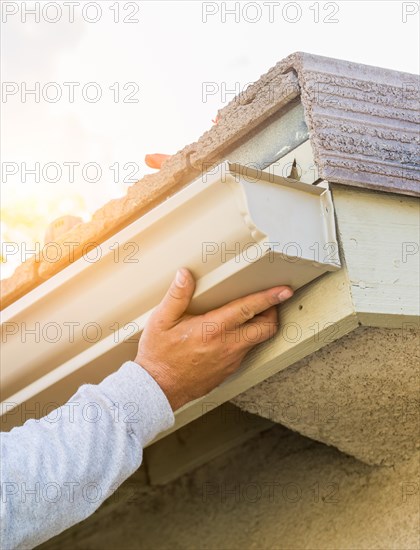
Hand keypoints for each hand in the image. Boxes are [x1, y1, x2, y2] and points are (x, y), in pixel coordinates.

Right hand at [134, 268, 292, 410]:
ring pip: (258, 341)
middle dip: (272, 312)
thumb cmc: (159, 354)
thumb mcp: (161, 321)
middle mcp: (227, 345)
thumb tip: (185, 275)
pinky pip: (246, 352)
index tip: (284, 290)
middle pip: (266, 328)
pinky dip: (246, 340)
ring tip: (249, 315)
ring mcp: (231, 360)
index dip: (269, 298)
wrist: (158, 389)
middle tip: (267, 303)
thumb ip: (176, 296)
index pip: (249, 309)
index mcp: (213, 329)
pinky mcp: (228, 370)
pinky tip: (232, 334)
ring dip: (259, 326)